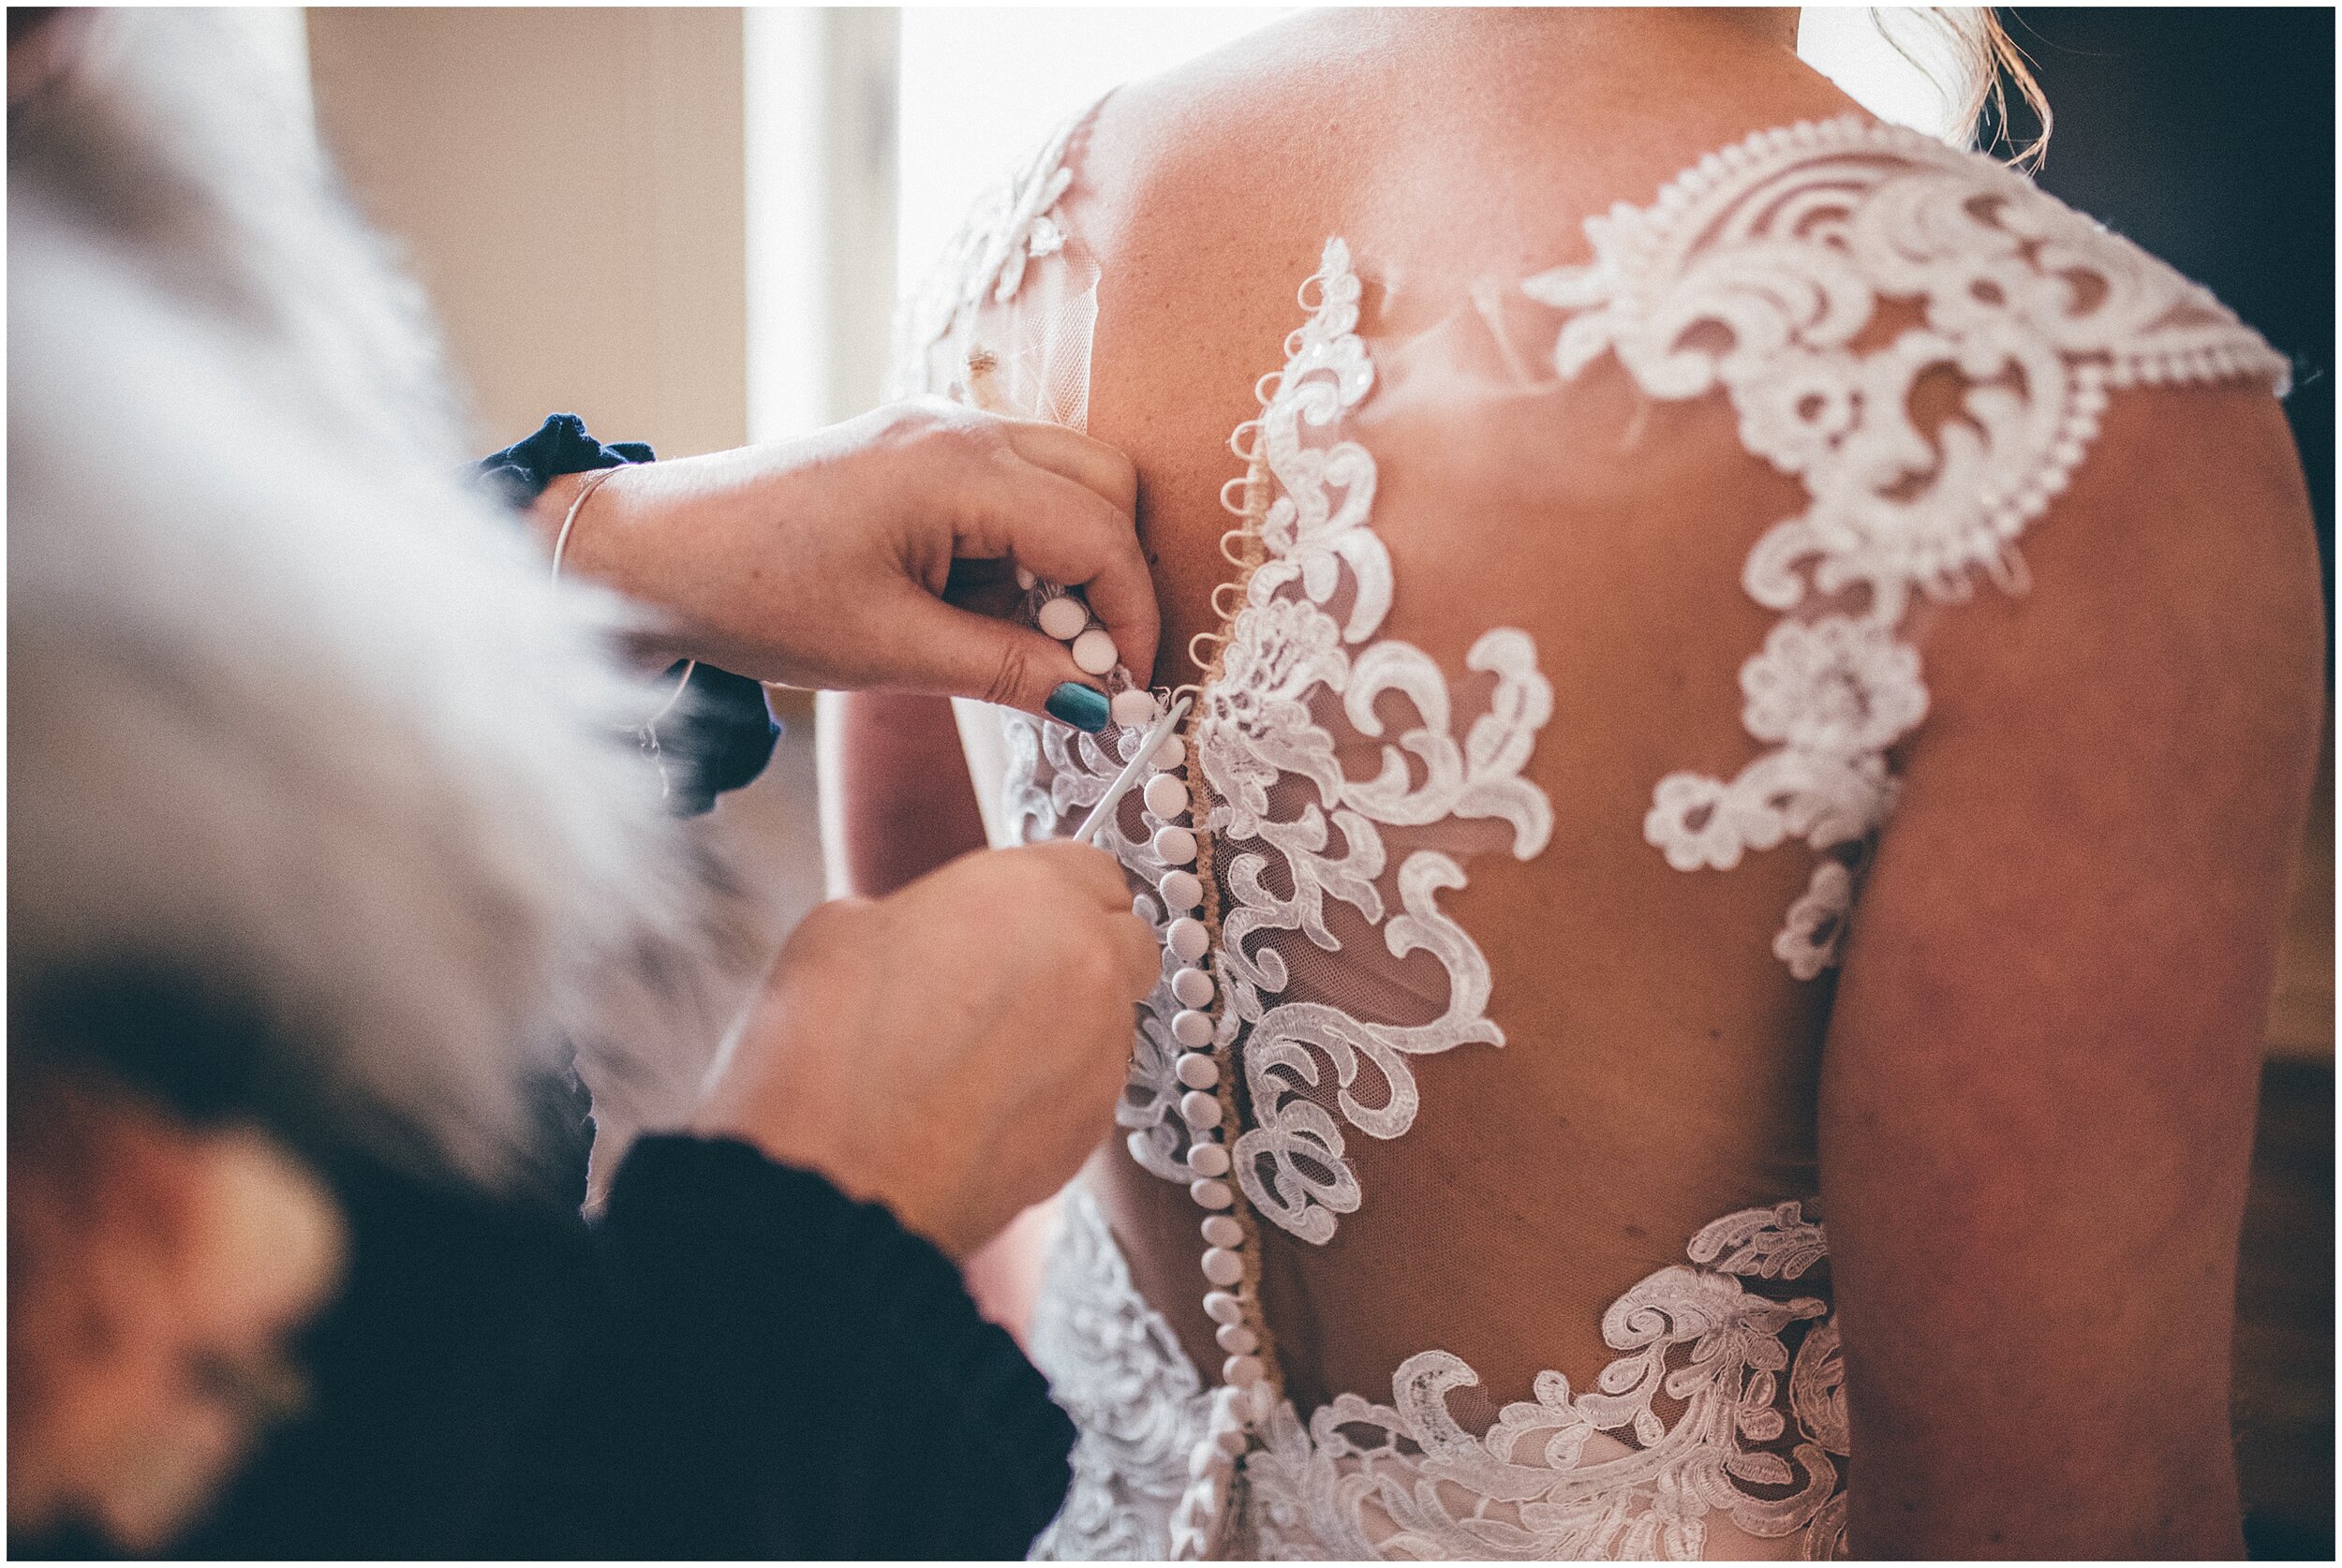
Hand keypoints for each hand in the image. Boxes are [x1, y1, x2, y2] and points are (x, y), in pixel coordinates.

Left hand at [535, 401, 1153, 723]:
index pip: (1099, 533)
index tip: (1128, 690)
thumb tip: (1101, 703)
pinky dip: (1024, 551)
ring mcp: (937, 432)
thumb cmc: (755, 594)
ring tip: (1025, 644)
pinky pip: (1012, 489)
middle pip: (1105, 484)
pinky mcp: (915, 453)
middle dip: (1114, 576)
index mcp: (958, 468)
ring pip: (1065, 481)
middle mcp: (959, 430)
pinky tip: (983, 612)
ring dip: (1069, 563)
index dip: (1131, 616)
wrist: (651, 555)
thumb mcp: (892, 650)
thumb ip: (1009, 670)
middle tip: (1086, 662)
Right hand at [692, 840, 1158, 1258]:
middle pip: (1124, 943)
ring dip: (1065, 1026)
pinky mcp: (1091, 1133)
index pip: (1094, 869)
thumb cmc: (829, 1046)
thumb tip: (927, 939)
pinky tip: (978, 1110)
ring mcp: (1100, 1056)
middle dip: (1080, 953)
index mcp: (1037, 895)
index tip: (1019, 911)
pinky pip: (1086, 1090)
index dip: (1054, 891)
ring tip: (975, 1058)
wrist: (836, 1181)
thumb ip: (920, 918)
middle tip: (1006, 977)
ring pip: (1108, 1023)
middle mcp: (1091, 969)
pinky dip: (1049, 1091)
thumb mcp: (848, 929)